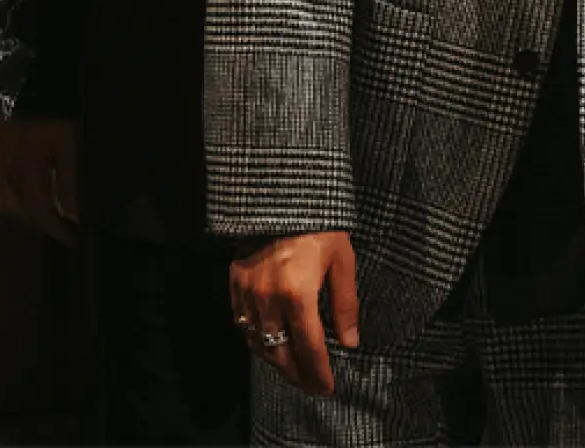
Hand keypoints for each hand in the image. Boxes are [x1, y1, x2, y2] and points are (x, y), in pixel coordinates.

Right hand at [0, 117, 80, 244]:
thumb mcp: (68, 148)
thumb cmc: (51, 118)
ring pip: (15, 204)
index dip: (57, 231)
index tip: (73, 241)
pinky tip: (36, 199)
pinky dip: (24, 201)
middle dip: (46, 225)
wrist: (24, 89)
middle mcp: (8, 180)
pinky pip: (8, 192)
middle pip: (26, 214)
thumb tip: (73, 214)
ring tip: (54, 218)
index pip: (42, 216)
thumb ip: (69, 182)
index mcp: (26, 178)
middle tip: (66, 231)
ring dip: (34, 214)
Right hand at [229, 231, 358, 395]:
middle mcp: (269, 299)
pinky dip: (257, 341)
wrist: (281, 196)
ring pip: (258, 343)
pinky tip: (270, 346)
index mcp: (298, 294)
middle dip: (297, 375)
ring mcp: (248, 293)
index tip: (327, 388)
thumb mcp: (342, 262)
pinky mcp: (235, 284)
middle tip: (311, 386)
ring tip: (293, 371)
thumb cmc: (319, 227)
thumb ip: (344, 305)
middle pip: (280, 353)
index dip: (319, 372)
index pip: (310, 348)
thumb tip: (350, 342)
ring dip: (276, 362)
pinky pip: (243, 325)